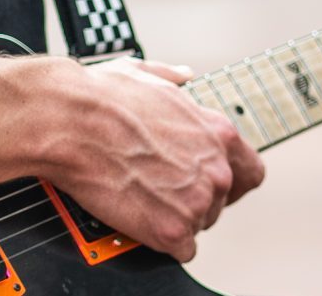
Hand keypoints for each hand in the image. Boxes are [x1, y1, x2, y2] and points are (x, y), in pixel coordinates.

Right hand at [40, 57, 264, 261]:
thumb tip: (183, 76)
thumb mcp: (148, 73)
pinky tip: (141, 222)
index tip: (213, 183)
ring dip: (176, 218)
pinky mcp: (171, 230)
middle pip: (220, 201)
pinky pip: (180, 249)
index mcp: (217, 131)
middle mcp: (216, 168)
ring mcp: (196, 201)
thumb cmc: (102, 97)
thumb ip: (174, 78)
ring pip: (198, 224)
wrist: (71, 122)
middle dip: (194, 198)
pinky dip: (162, 241)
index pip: (250, 171)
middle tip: (162, 190)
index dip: (231, 180)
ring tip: (143, 200)